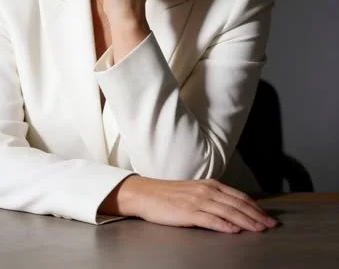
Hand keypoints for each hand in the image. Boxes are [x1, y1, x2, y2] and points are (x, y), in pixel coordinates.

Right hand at [100, 176, 277, 232]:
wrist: (145, 194)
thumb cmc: (168, 195)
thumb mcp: (194, 191)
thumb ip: (212, 198)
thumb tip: (231, 208)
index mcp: (210, 184)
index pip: (239, 196)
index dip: (256, 207)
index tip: (268, 217)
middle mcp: (206, 190)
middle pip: (237, 204)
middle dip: (257, 215)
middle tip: (271, 226)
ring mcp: (197, 201)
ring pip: (228, 212)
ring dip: (246, 221)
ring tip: (259, 229)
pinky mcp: (188, 212)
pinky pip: (210, 219)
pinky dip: (224, 225)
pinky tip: (233, 230)